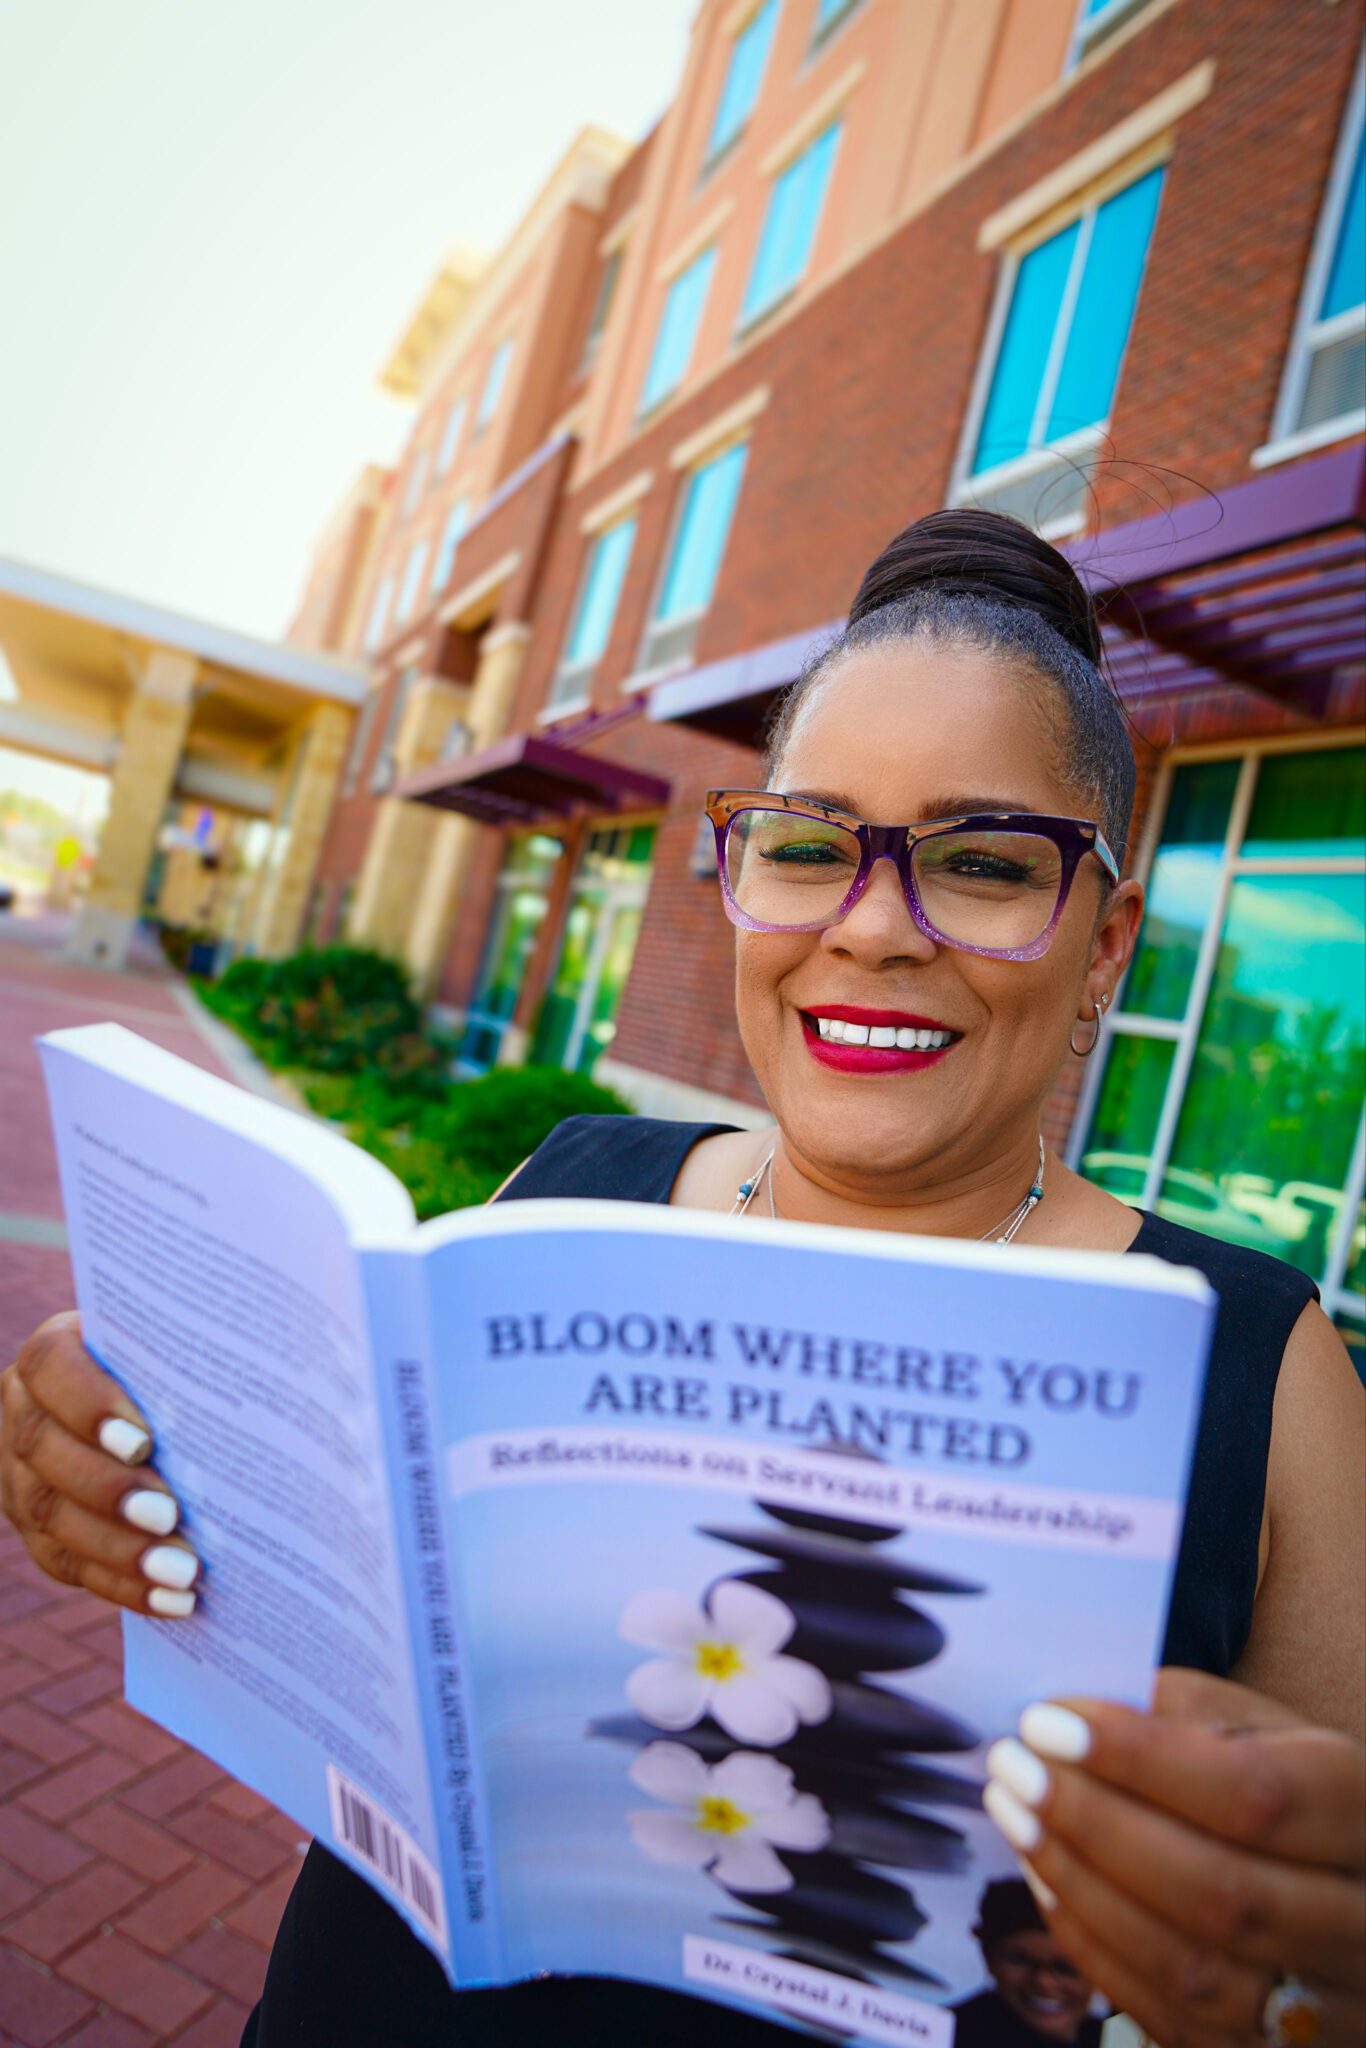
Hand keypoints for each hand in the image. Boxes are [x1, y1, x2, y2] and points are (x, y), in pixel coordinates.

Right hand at [0, 1311, 199, 1615]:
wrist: (161, 1405)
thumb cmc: (187, 1363)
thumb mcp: (184, 1347)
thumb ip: (202, 1355)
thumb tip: (278, 1377)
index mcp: (54, 1351)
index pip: (50, 1366)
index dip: (89, 1404)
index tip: (145, 1441)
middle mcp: (23, 1409)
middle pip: (44, 1448)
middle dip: (108, 1489)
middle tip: (170, 1516)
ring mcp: (20, 1474)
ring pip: (51, 1515)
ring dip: (119, 1550)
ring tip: (182, 1572)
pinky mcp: (37, 1529)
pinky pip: (67, 1563)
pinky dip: (123, 1585)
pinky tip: (174, 1601)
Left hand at [984, 1669, 1364, 2046]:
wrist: (1350, 1887)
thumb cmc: (1293, 1787)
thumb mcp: (1265, 1727)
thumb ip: (1179, 1713)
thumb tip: (1069, 1714)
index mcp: (1361, 1811)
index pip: (1250, 1795)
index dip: (1138, 1760)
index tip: (1046, 1722)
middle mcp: (1361, 1920)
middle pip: (1217, 1890)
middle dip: (1093, 1824)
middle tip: (1012, 1767)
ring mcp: (1324, 2005)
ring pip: (1190, 1967)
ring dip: (1079, 1884)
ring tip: (1014, 1814)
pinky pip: (1169, 2014)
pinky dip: (1092, 1945)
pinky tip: (1044, 1879)